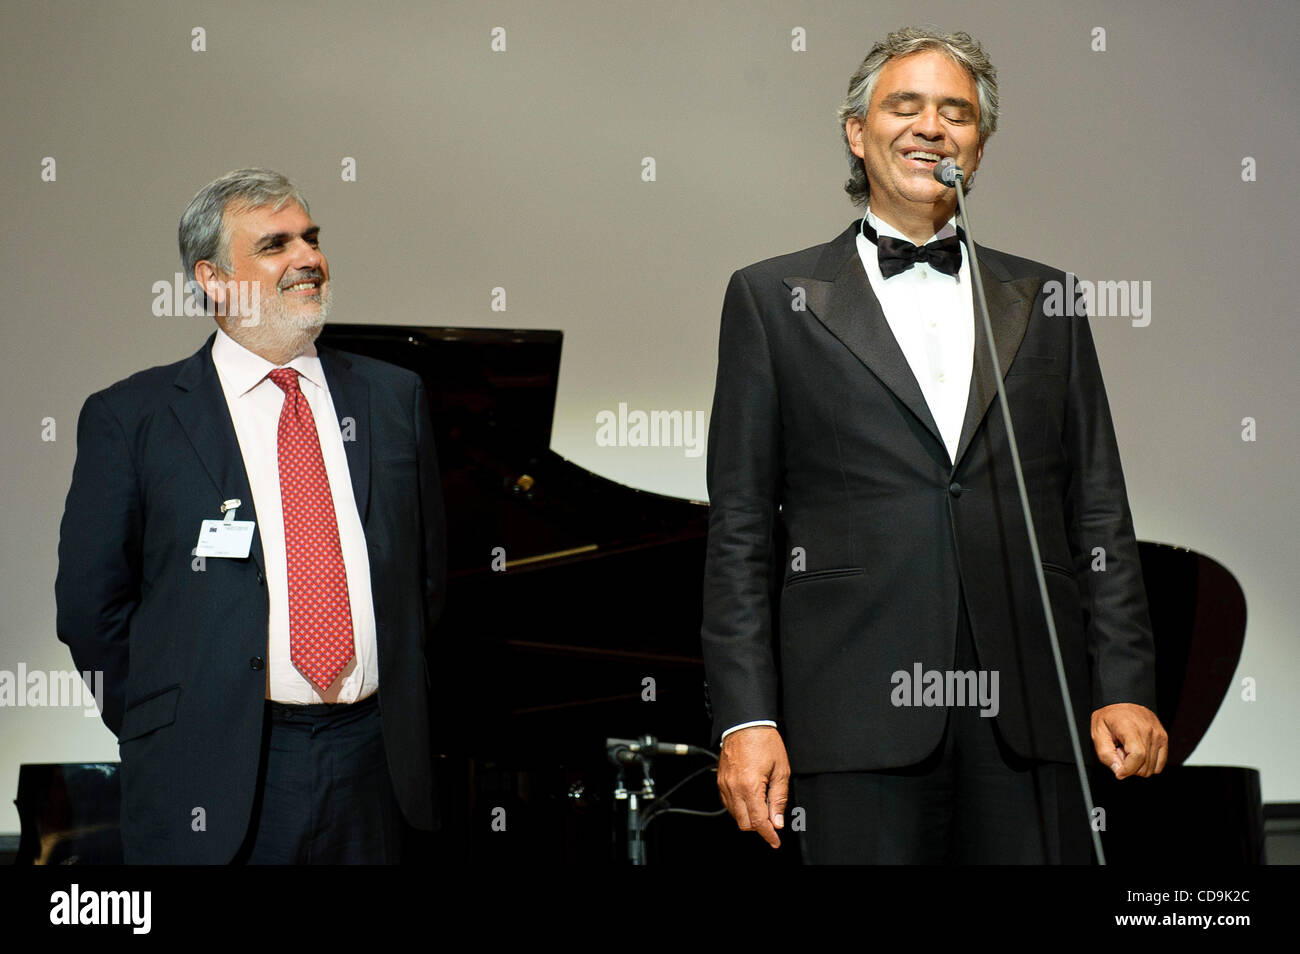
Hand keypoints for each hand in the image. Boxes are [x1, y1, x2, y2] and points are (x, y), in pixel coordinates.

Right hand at [717, 726, 790, 847]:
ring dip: (749, 817)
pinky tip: (750, 799)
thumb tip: (777, 821)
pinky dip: (739, 807)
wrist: (745, 724)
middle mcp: (734, 788)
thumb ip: (779, 799)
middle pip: (745, 823)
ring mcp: (725, 785)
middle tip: (772, 821)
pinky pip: (728, 804)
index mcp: (750, 786)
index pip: (759, 822)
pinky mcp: (720, 781)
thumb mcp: (781, 770)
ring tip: (762, 805)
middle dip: (759, 827)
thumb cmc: (764, 742)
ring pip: (735, 815)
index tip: (775, 841)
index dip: (769, 835)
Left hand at [1091, 703, 1167, 778]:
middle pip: (1145, 766)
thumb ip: (1106, 754)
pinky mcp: (1163, 738)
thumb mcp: (1098, 733)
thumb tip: (1119, 771)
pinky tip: (1138, 753)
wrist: (1122, 699)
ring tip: (1128, 751)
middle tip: (1120, 753)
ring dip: (1139, 765)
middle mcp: (1147, 731)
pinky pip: (1160, 764)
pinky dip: (1149, 764)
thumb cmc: (1109, 716)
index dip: (1128, 770)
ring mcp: (1158, 735)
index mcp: (1129, 727)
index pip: (1137, 756)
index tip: (1119, 773)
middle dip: (1130, 767)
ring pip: (1152, 768)